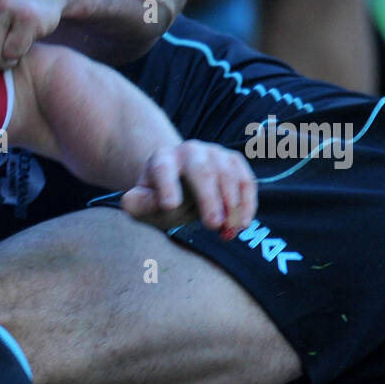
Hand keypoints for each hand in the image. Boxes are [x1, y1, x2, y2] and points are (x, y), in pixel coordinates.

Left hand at [120, 141, 256, 238]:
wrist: (179, 184)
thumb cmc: (158, 198)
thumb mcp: (142, 204)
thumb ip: (138, 204)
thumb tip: (143, 201)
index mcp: (161, 159)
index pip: (163, 169)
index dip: (167, 185)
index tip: (170, 205)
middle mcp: (189, 151)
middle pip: (201, 169)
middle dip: (208, 197)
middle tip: (212, 224)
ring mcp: (214, 153)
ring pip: (227, 175)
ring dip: (231, 206)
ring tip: (226, 232)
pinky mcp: (234, 162)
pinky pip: (246, 181)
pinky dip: (246, 204)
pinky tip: (242, 225)